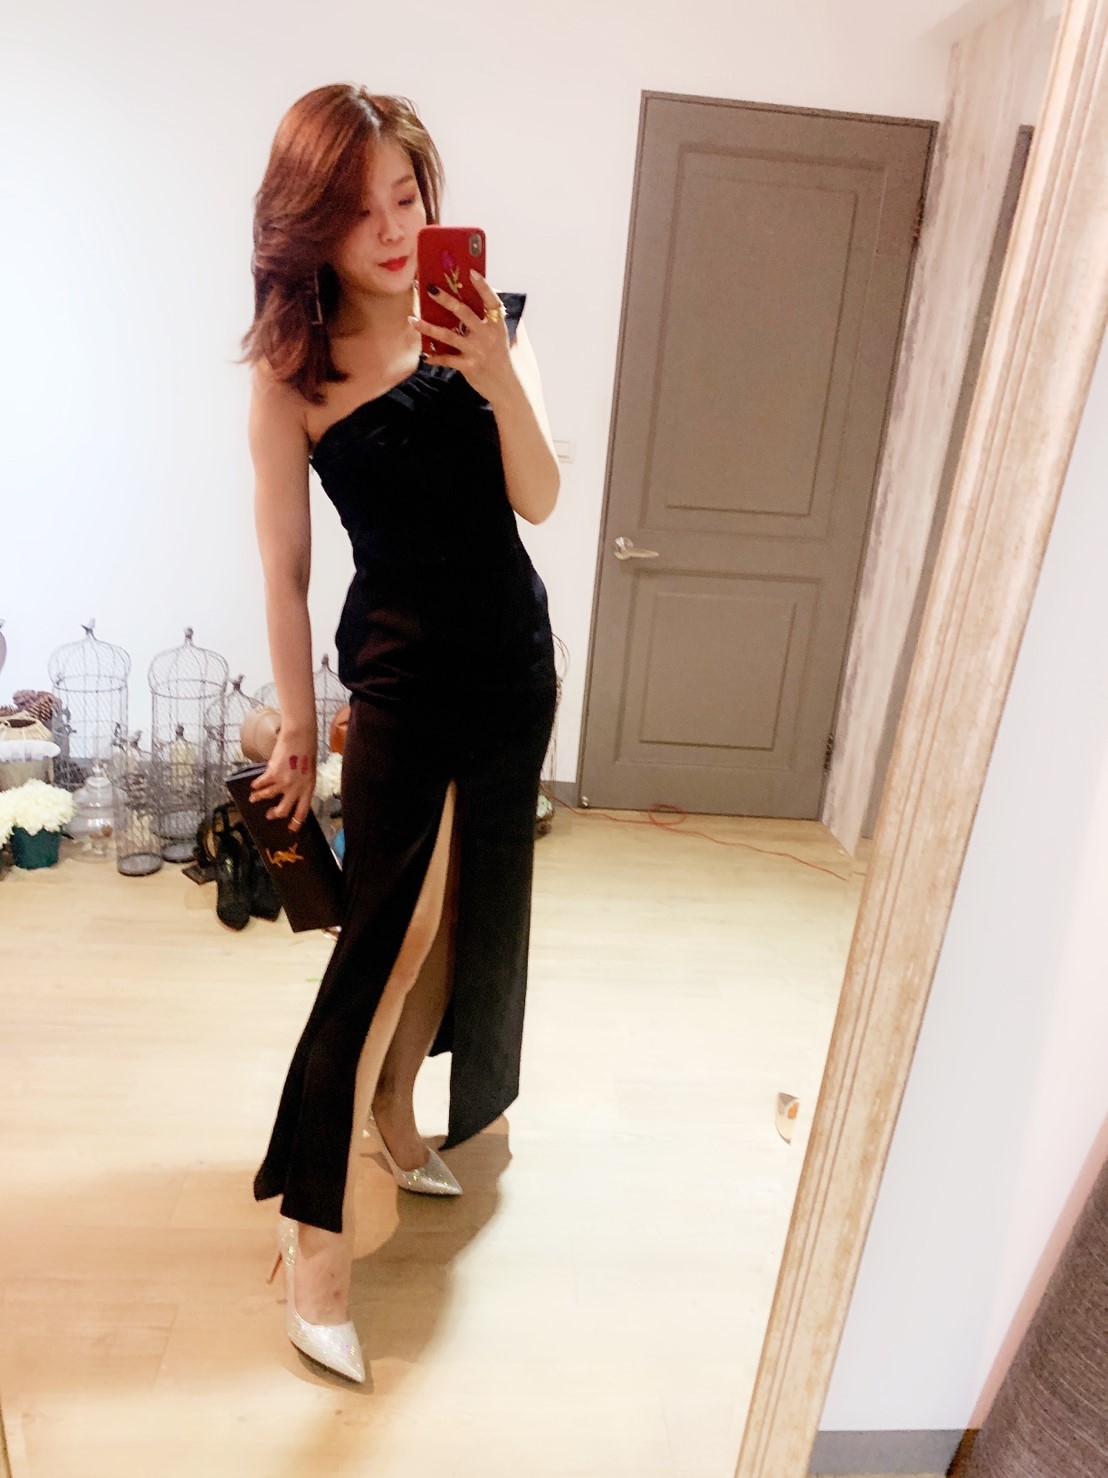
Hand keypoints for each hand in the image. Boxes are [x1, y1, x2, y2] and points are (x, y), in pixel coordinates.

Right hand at [248, 726, 316, 831]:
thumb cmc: (307, 751)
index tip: (291, 829)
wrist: (300, 737)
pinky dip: (256, 785)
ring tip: (253, 798)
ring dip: (258, 798)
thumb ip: (302, 783)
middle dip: (274, 815)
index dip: (296, 822)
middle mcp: (296, 789)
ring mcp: (284, 782)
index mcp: (308, 788)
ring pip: (267, 797)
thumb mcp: (309, 770)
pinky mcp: (273, 774)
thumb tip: (291, 793)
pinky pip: (261, 784)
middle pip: (283, 810)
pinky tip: (253, 785)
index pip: (302, 811)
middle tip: (269, 815)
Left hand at [411, 271, 518, 404]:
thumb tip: (494, 294)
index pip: (492, 302)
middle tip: (431, 289)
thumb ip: (502, 318)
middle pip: (464, 313)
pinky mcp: (468, 366)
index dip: (483, 287)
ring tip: (412, 319)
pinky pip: (447, 360)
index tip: (472, 273)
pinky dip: (435, 357)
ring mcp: (476, 351)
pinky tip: (425, 355)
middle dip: (446, 300)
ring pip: (448, 335)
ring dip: (428, 327)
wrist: (511, 390)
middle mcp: (487, 337)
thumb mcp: (514, 337)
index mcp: (499, 326)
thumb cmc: (511, 361)